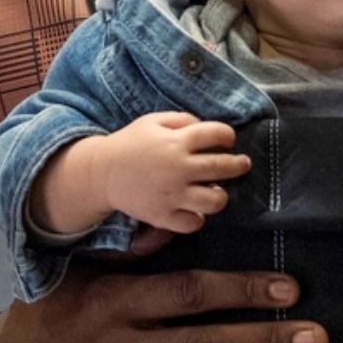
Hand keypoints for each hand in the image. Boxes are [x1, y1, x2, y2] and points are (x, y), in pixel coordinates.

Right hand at [31, 112, 247, 236]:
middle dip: (239, 164)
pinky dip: (197, 218)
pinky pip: (193, 223)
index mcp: (176, 141)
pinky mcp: (163, 216)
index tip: (227, 140)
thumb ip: (181, 119)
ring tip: (215, 191)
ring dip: (220, 195)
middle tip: (241, 164)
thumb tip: (204, 127)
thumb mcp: (152, 121)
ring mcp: (172, 195)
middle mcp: (178, 168)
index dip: (227, 136)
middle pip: (224, 167)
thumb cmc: (129, 144)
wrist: (102, 173)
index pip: (217, 134)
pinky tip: (193, 209)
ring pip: (215, 201)